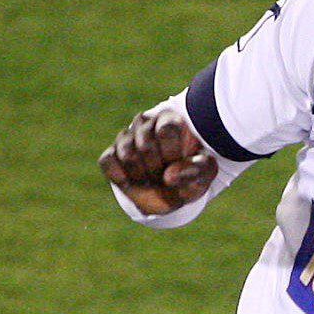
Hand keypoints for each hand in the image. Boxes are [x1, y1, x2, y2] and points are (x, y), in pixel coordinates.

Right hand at [99, 105, 218, 214]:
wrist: (171, 191)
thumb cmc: (191, 174)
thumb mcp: (205, 173)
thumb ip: (196, 171)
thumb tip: (168, 178)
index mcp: (170, 121)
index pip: (166, 130)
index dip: (173, 153)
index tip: (180, 162)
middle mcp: (144, 123)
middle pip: (146, 146)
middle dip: (159, 170)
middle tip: (166, 177)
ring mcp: (125, 138)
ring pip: (127, 155)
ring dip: (142, 177)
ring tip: (152, 180)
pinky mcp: (110, 155)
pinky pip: (108, 162)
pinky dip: (122, 178)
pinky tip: (134, 182)